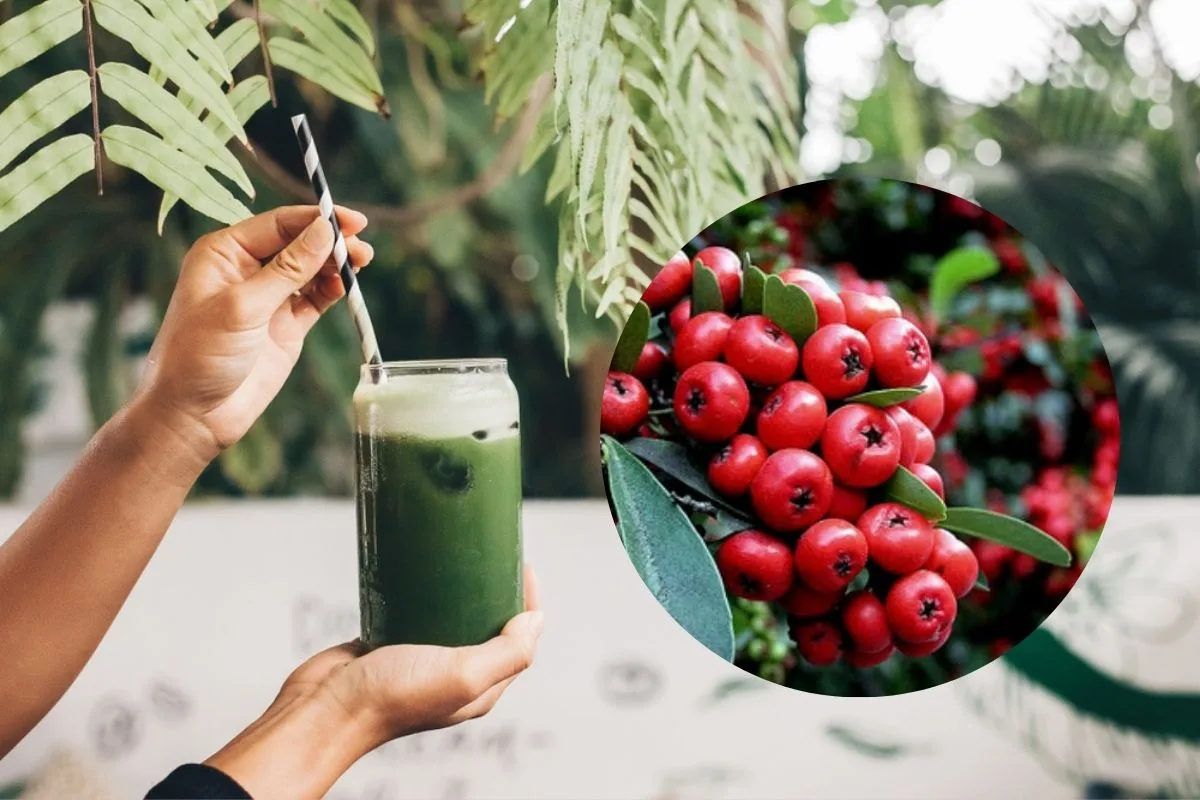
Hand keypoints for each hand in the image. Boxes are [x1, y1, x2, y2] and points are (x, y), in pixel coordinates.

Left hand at [136, 205, 374, 460]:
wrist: (195, 414)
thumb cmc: (200, 356)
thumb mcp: (244, 306)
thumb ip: (288, 268)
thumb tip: (324, 231)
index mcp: (224, 253)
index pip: (278, 224)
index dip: (315, 219)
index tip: (350, 221)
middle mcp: (246, 270)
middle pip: (299, 242)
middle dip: (331, 241)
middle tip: (361, 246)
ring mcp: (268, 298)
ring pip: (311, 268)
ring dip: (336, 264)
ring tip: (361, 262)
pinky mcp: (286, 324)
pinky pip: (316, 297)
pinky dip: (333, 289)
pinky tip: (346, 286)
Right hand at [292, 564, 543, 742]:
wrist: (325, 708)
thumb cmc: (391, 697)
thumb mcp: (463, 676)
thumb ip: (507, 653)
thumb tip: (537, 621)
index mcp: (480, 689)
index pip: (520, 643)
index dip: (527, 603)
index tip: (521, 565)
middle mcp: (453, 675)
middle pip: (488, 627)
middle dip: (496, 592)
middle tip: (492, 554)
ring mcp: (421, 660)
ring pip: (452, 618)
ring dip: (461, 590)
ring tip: (461, 556)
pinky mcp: (389, 644)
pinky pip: (415, 613)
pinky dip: (424, 593)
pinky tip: (422, 570)